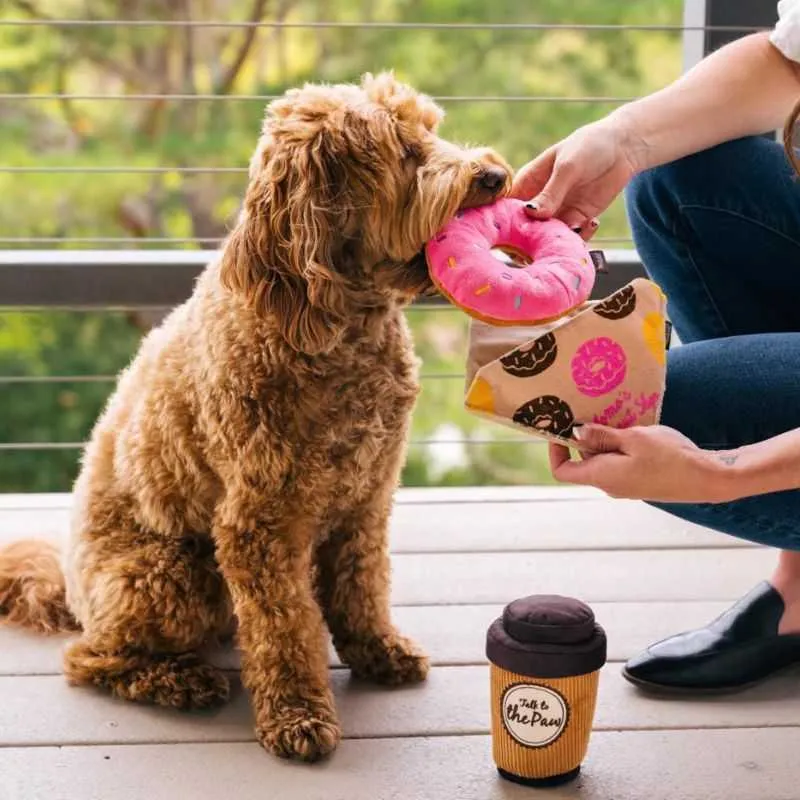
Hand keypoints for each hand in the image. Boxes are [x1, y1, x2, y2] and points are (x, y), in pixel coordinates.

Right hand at [510, 115, 642, 235]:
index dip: (505, 223)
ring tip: (577, 228)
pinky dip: (580, 238)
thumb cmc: (589, 145)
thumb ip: (551, 192)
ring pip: (546, 239)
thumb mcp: (568, 167)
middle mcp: (538, 201)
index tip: (516, 233)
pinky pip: (570, 239)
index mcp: (527, 183)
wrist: (623, 148)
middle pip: (523, 230)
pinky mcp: (576, 220)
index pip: (506, 207)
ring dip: (559, 240)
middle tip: (549, 239)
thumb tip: (531, 213)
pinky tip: (592, 222)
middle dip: (532, 240)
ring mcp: (556, 213)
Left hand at [548, 424, 736, 503]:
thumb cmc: (670, 457)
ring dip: (604, 440)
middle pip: (583, 462)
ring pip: (603, 460)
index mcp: (602, 476)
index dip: (556, 450)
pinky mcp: (640, 482)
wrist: (709, 478)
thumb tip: (576, 433)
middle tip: (590, 412)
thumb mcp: (633, 438)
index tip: (561, 429)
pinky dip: (620, 446)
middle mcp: (610, 485)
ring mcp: (626, 485)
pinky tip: (633, 429)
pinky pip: (620, 463)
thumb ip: (602, 436)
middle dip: (583, 438)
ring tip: (614, 417)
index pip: (562, 471)